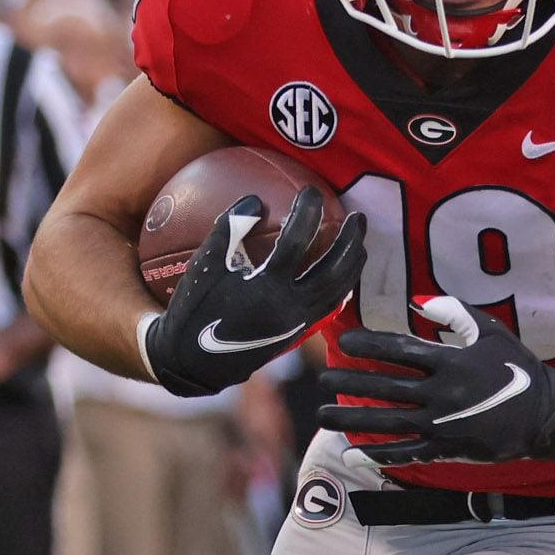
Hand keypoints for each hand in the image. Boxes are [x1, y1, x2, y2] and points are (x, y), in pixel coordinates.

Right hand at [145, 187, 367, 398]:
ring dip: (353, 264)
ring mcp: (298, 322)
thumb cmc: (195, 310)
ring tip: (359, 242)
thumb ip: (227, 230)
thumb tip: (254, 198)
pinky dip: (342, 286)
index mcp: (265, 288)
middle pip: (333, 270)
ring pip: (338, 290)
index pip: (295, 242)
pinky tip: (343, 273)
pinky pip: (331, 306)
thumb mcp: (202, 268)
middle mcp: (289, 307)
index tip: (312, 192)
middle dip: (350, 241)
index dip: (307, 213)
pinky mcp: (299, 333)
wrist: (195, 362)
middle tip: (358, 217)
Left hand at [316, 294, 554, 465]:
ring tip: (323, 415)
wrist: (547, 415)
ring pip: (388, 421)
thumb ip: (457, 314)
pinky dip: (379, 455)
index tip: (343, 342)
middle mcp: (442, 393)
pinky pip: (408, 453)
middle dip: (350, 382)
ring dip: (352, 419)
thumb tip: (420, 301)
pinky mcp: (448, 448)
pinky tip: (353, 454)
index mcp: (451, 362)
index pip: (399, 351)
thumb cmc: (518, 369)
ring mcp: (443, 423)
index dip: (368, 345)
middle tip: (322, 379)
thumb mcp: (493, 333)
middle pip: (385, 387)